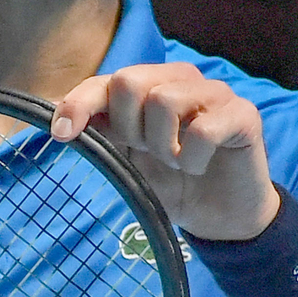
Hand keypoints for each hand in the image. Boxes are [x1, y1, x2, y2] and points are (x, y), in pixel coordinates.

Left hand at [50, 63, 281, 240]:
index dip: (79, 103)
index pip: (105, 81)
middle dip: (128, 128)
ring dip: (162, 146)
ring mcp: (214, 93)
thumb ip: (99, 133)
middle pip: (129, 81)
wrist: (221, 217)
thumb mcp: (126, 160)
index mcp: (149, 85)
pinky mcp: (243, 114)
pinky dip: (192, 159)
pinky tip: (199, 166)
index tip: (61, 135)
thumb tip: (54, 114)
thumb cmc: (172, 182)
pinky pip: (202, 130)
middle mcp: (180, 79)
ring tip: (175, 162)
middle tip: (146, 153)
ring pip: (164, 101)